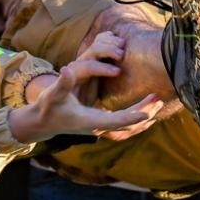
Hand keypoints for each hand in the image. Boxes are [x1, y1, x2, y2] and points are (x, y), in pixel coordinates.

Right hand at [11, 46, 163, 143]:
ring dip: (142, 116)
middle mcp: (96, 128)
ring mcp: (99, 129)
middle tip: (158, 100)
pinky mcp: (100, 126)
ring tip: (157, 103)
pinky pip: (123, 125)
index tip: (147, 113)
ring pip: (127, 127)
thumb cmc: (48, 108)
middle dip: (143, 113)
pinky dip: (135, 118)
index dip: (131, 117)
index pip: (115, 121)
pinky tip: (144, 110)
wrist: (41, 123)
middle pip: (126, 125)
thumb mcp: (53, 94)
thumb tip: (67, 69)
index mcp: (89, 122)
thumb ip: (62, 83)